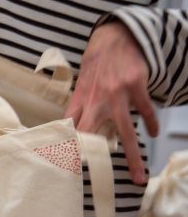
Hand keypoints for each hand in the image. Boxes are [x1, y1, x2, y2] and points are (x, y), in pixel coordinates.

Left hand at [65, 21, 158, 184]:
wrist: (115, 37)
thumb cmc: (96, 63)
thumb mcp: (80, 84)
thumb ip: (77, 107)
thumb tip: (67, 129)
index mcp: (80, 100)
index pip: (68, 129)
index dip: (64, 147)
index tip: (63, 167)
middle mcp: (95, 100)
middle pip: (92, 135)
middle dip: (93, 158)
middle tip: (98, 180)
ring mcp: (117, 95)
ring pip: (125, 132)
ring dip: (132, 156)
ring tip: (139, 176)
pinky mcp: (136, 87)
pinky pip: (145, 112)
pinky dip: (151, 124)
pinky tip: (153, 134)